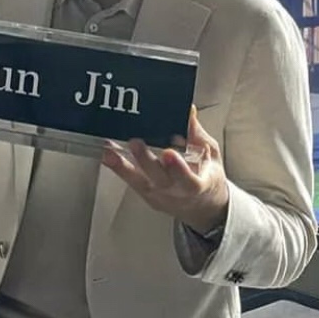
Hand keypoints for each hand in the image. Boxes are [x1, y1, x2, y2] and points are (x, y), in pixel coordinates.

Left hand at [102, 105, 228, 236]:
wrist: (203, 207)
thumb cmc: (207, 177)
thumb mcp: (211, 155)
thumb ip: (197, 134)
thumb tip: (187, 110)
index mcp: (198, 185)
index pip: (188, 180)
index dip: (178, 168)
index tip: (169, 153)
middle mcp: (176, 194)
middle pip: (159, 179)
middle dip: (146, 160)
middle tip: (135, 143)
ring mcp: (159, 196)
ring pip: (139, 182)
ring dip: (122, 166)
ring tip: (109, 152)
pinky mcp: (146, 195)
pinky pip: (131, 182)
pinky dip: (119, 168)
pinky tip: (107, 156)